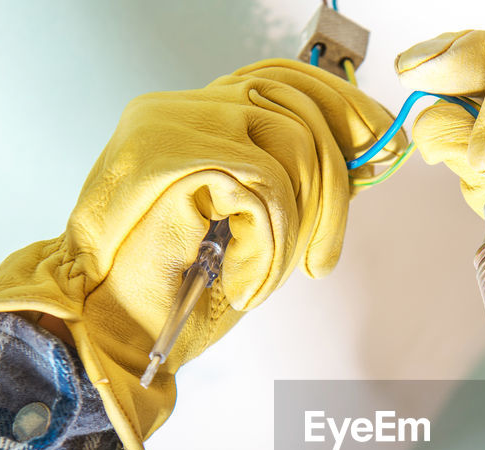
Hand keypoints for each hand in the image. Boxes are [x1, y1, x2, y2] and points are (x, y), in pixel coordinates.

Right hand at [0, 61, 398, 449]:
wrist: (103, 334)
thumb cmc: (169, 291)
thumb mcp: (245, 225)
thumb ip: (288, 182)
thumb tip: (360, 159)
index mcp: (190, 115)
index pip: (281, 79)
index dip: (340, 109)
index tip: (381, 146)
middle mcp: (178, 109)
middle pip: (297, 106)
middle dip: (333, 185)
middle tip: (324, 257)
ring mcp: (174, 128)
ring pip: (291, 148)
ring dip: (296, 230)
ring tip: (266, 278)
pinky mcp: (178, 162)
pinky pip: (267, 191)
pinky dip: (268, 249)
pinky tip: (242, 281)